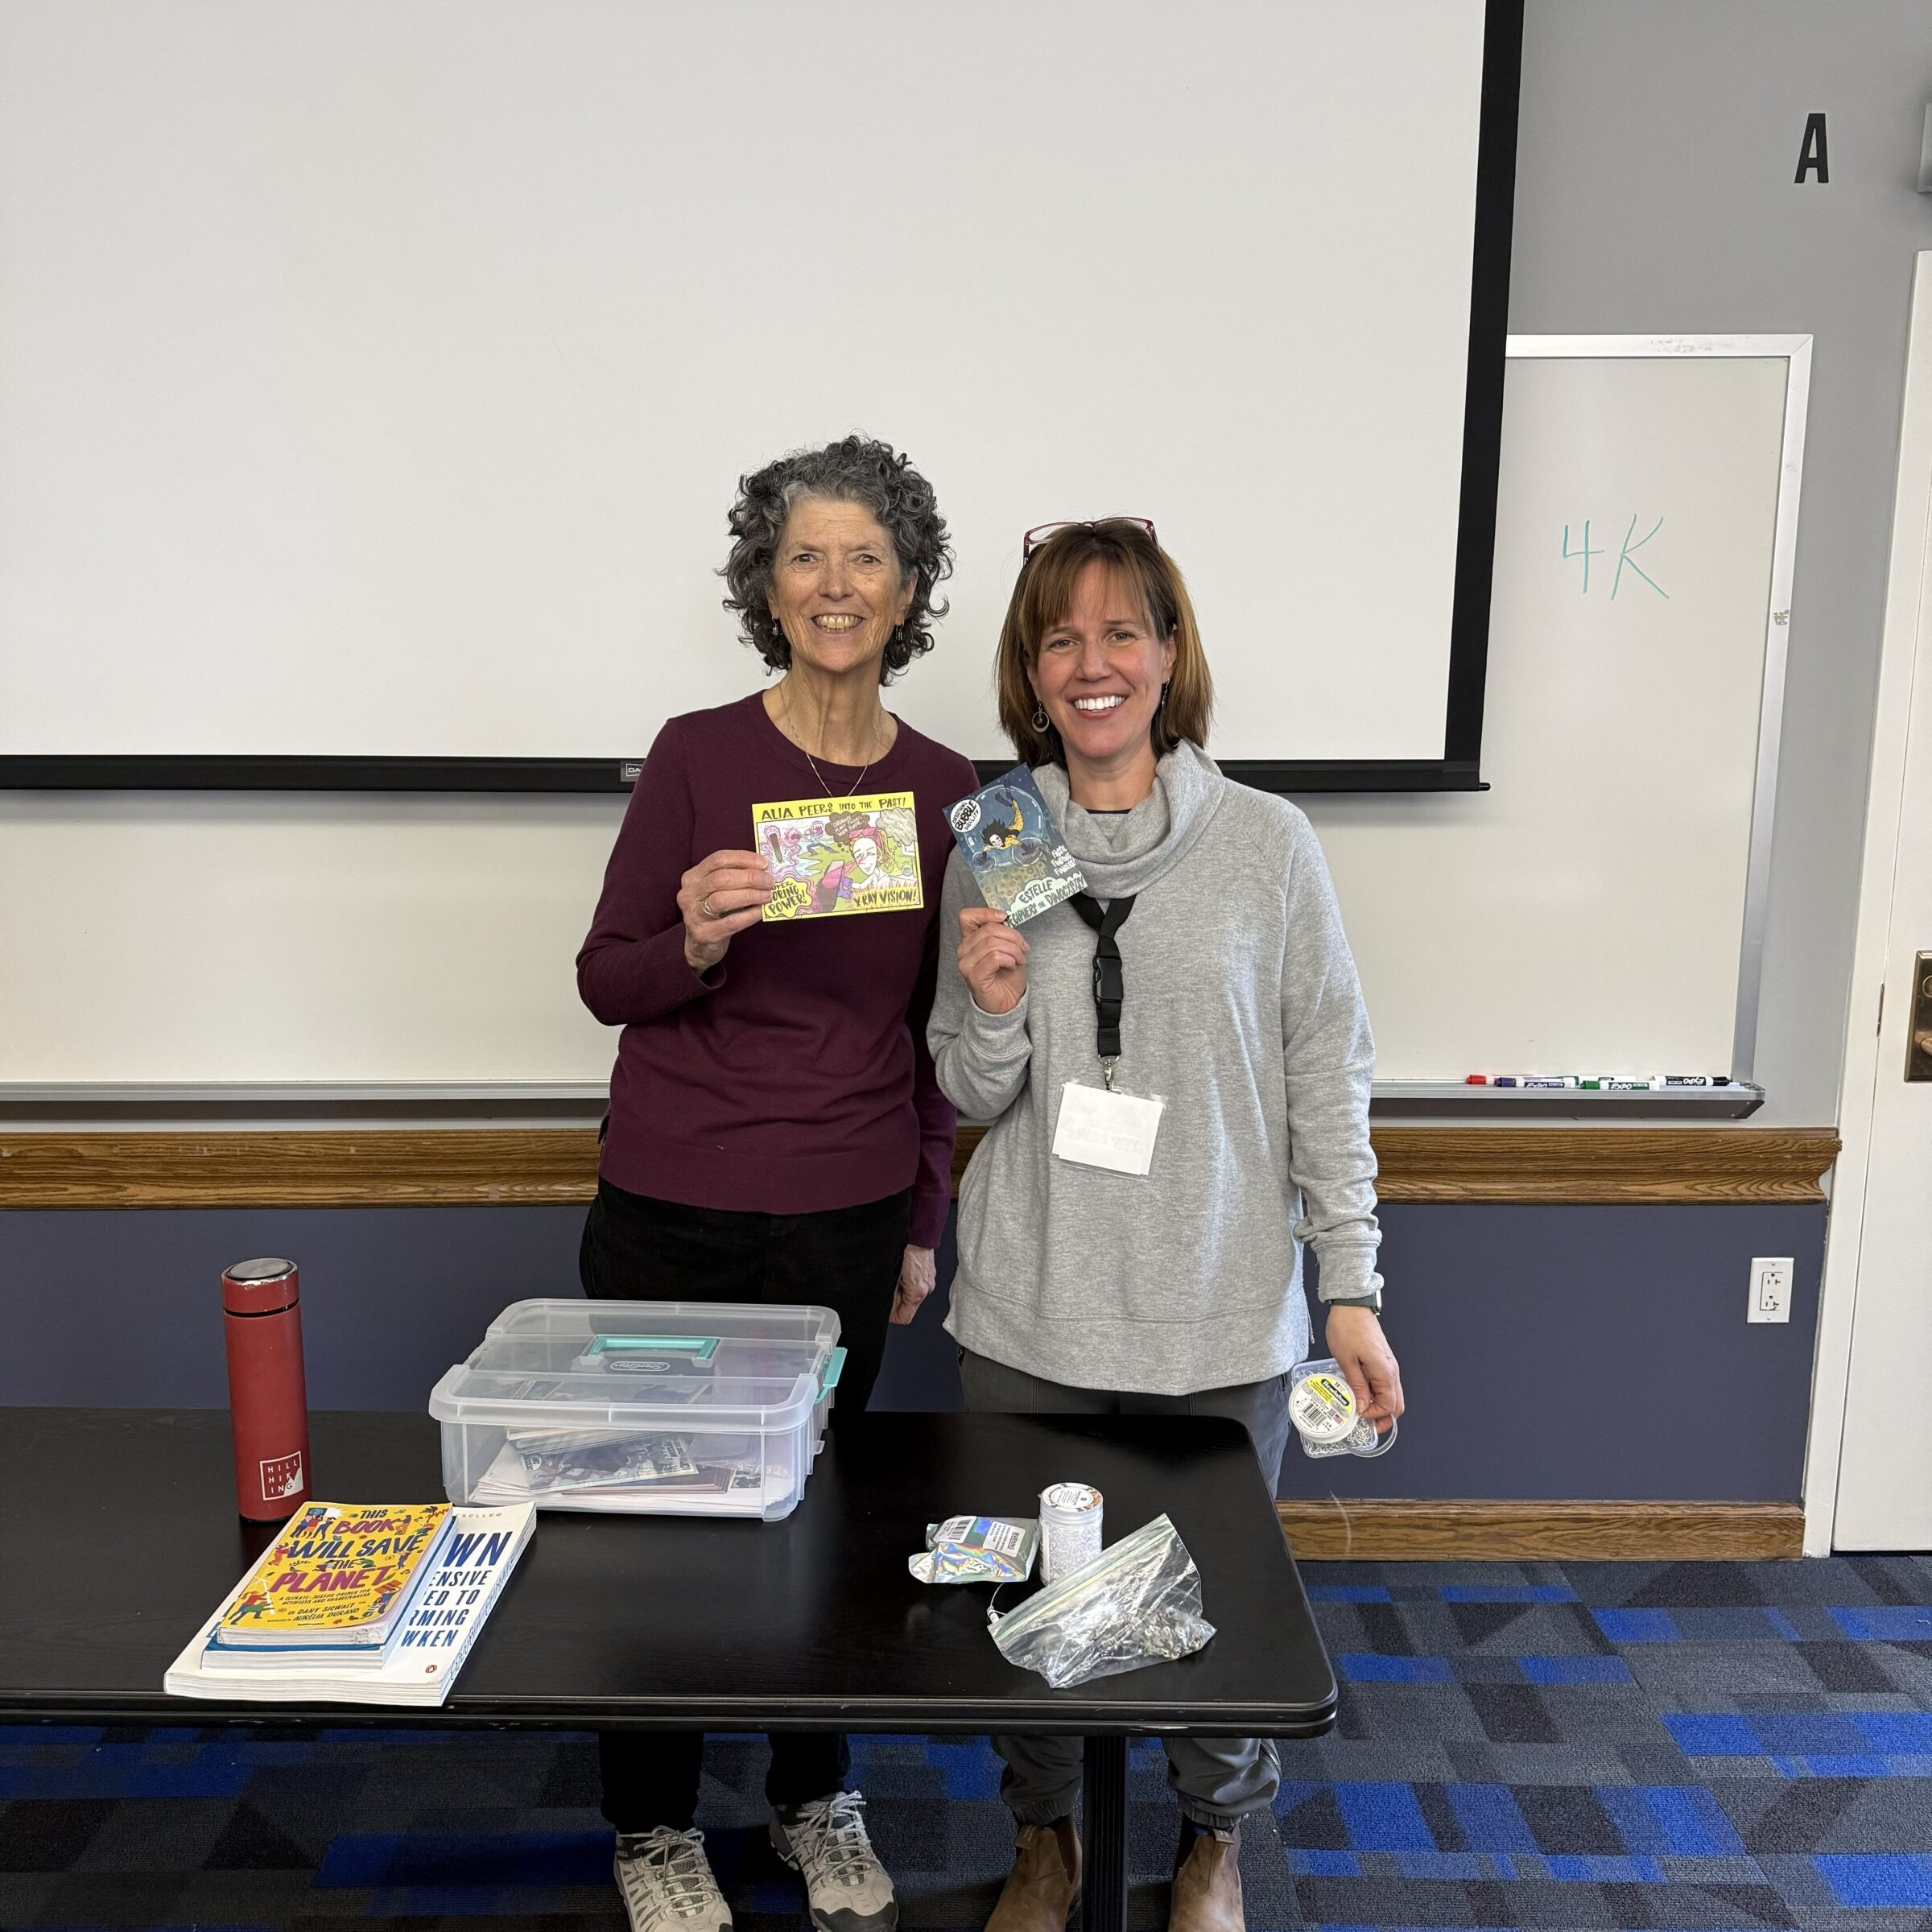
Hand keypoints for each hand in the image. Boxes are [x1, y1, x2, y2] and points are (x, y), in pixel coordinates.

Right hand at [679, 850, 773, 973]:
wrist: (701, 946)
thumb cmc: (716, 913)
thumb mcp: (720, 891)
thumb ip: (736, 878)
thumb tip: (764, 869)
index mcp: (693, 877)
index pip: (718, 859)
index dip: (742, 859)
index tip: (763, 863)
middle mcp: (688, 894)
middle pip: (720, 879)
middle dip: (749, 878)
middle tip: (769, 881)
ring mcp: (693, 915)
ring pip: (722, 900)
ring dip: (749, 895)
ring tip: (767, 895)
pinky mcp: (703, 934)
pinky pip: (730, 922)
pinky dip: (748, 916)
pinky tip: (760, 912)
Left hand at [890, 1245, 936, 1324]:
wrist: (918, 1232)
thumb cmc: (905, 1249)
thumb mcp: (891, 1275)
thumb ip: (890, 1294)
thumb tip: (885, 1305)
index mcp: (918, 1292)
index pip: (904, 1318)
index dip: (891, 1316)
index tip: (883, 1309)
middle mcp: (927, 1288)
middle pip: (908, 1307)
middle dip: (895, 1302)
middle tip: (886, 1288)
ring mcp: (929, 1280)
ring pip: (912, 1296)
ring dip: (901, 1291)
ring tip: (893, 1277)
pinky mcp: (929, 1273)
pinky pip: (917, 1285)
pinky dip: (907, 1282)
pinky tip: (901, 1271)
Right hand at [956, 906, 1028, 1014]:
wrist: (1008, 1002)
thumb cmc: (1007, 976)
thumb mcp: (1008, 948)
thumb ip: (1003, 934)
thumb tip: (1007, 921)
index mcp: (970, 940)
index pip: (967, 916)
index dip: (986, 913)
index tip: (1004, 917)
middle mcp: (964, 951)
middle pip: (989, 929)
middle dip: (1013, 937)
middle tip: (1023, 948)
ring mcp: (966, 964)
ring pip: (992, 943)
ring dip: (1013, 950)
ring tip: (1019, 960)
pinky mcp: (974, 976)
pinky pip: (995, 958)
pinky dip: (1009, 960)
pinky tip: (1012, 967)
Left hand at [1325, 1304, 1403, 1433]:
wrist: (1352, 1306)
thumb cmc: (1348, 1328)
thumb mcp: (1346, 1360)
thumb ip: (1356, 1386)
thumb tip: (1362, 1408)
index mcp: (1385, 1371)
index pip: (1389, 1405)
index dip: (1374, 1415)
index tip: (1358, 1415)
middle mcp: (1392, 1370)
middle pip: (1397, 1404)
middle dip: (1383, 1417)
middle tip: (1365, 1424)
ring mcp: (1389, 1365)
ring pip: (1392, 1395)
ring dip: (1379, 1406)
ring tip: (1361, 1410)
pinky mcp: (1383, 1361)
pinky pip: (1385, 1384)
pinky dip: (1377, 1394)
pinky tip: (1361, 1394)